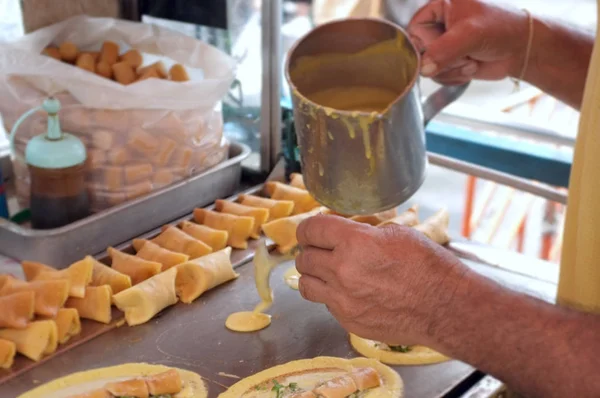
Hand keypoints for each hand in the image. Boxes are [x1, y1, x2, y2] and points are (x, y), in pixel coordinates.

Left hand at [295, 214, 470, 345]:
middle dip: (311, 251)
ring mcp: (343, 299)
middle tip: (321, 250)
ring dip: (313, 275)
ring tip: (327, 272)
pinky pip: (325, 304)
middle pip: (304, 258)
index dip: (308, 228)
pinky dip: (331, 295)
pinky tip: (348, 291)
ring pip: (305, 284)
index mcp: (355, 242)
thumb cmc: (429, 267)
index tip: (311, 230)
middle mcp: (343, 271)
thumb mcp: (397, 234)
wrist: (445, 308)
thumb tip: (345, 234)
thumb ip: (363, 233)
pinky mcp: (348, 320)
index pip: (311, 230)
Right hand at [407, 0, 529, 84]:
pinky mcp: (451, 62)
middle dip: (443, 58)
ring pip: (430, 67)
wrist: (522, 49)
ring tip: (471, 59)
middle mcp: (441, 25)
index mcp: (442, 6)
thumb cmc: (502, 29)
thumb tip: (424, 68)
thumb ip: (442, 51)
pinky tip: (471, 67)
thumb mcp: (469, 34)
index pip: (415, 28)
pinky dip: (455, 76)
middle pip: (422, 50)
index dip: (425, 42)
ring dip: (452, 68)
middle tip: (464, 53)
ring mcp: (446, 46)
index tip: (440, 47)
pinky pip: (440, 77)